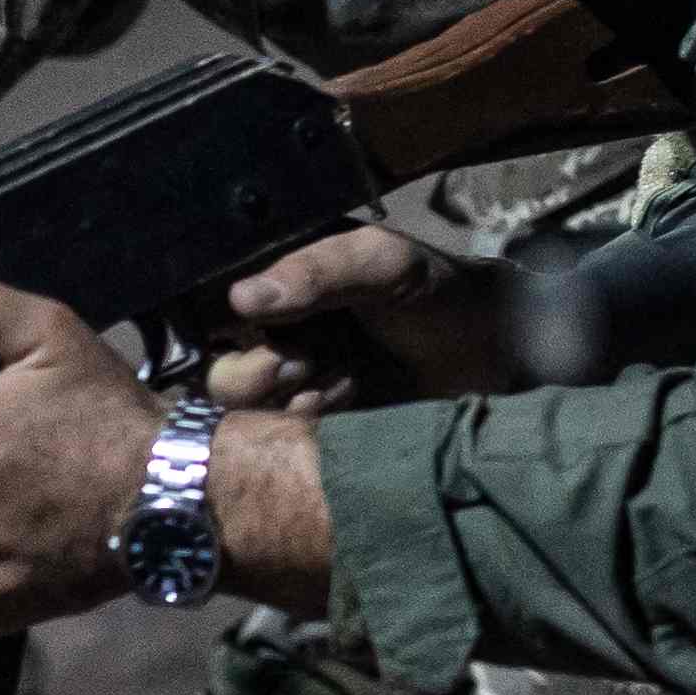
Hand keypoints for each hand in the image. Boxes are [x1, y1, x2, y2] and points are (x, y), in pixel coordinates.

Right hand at [208, 222, 507, 411]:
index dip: (222, 324)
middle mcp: (268, 325)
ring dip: (289, 395)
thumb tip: (243, 298)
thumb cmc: (435, 289)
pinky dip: (312, 417)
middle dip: (257, 370)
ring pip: (240, 406)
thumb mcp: (382, 263)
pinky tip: (350, 396)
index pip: (204, 302)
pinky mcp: (307, 416)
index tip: (260, 329)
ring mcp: (286, 374)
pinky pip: (278, 431)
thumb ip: (317, 272)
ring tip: (340, 374)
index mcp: (273, 275)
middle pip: (212, 365)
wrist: (490, 352)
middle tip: (307, 360)